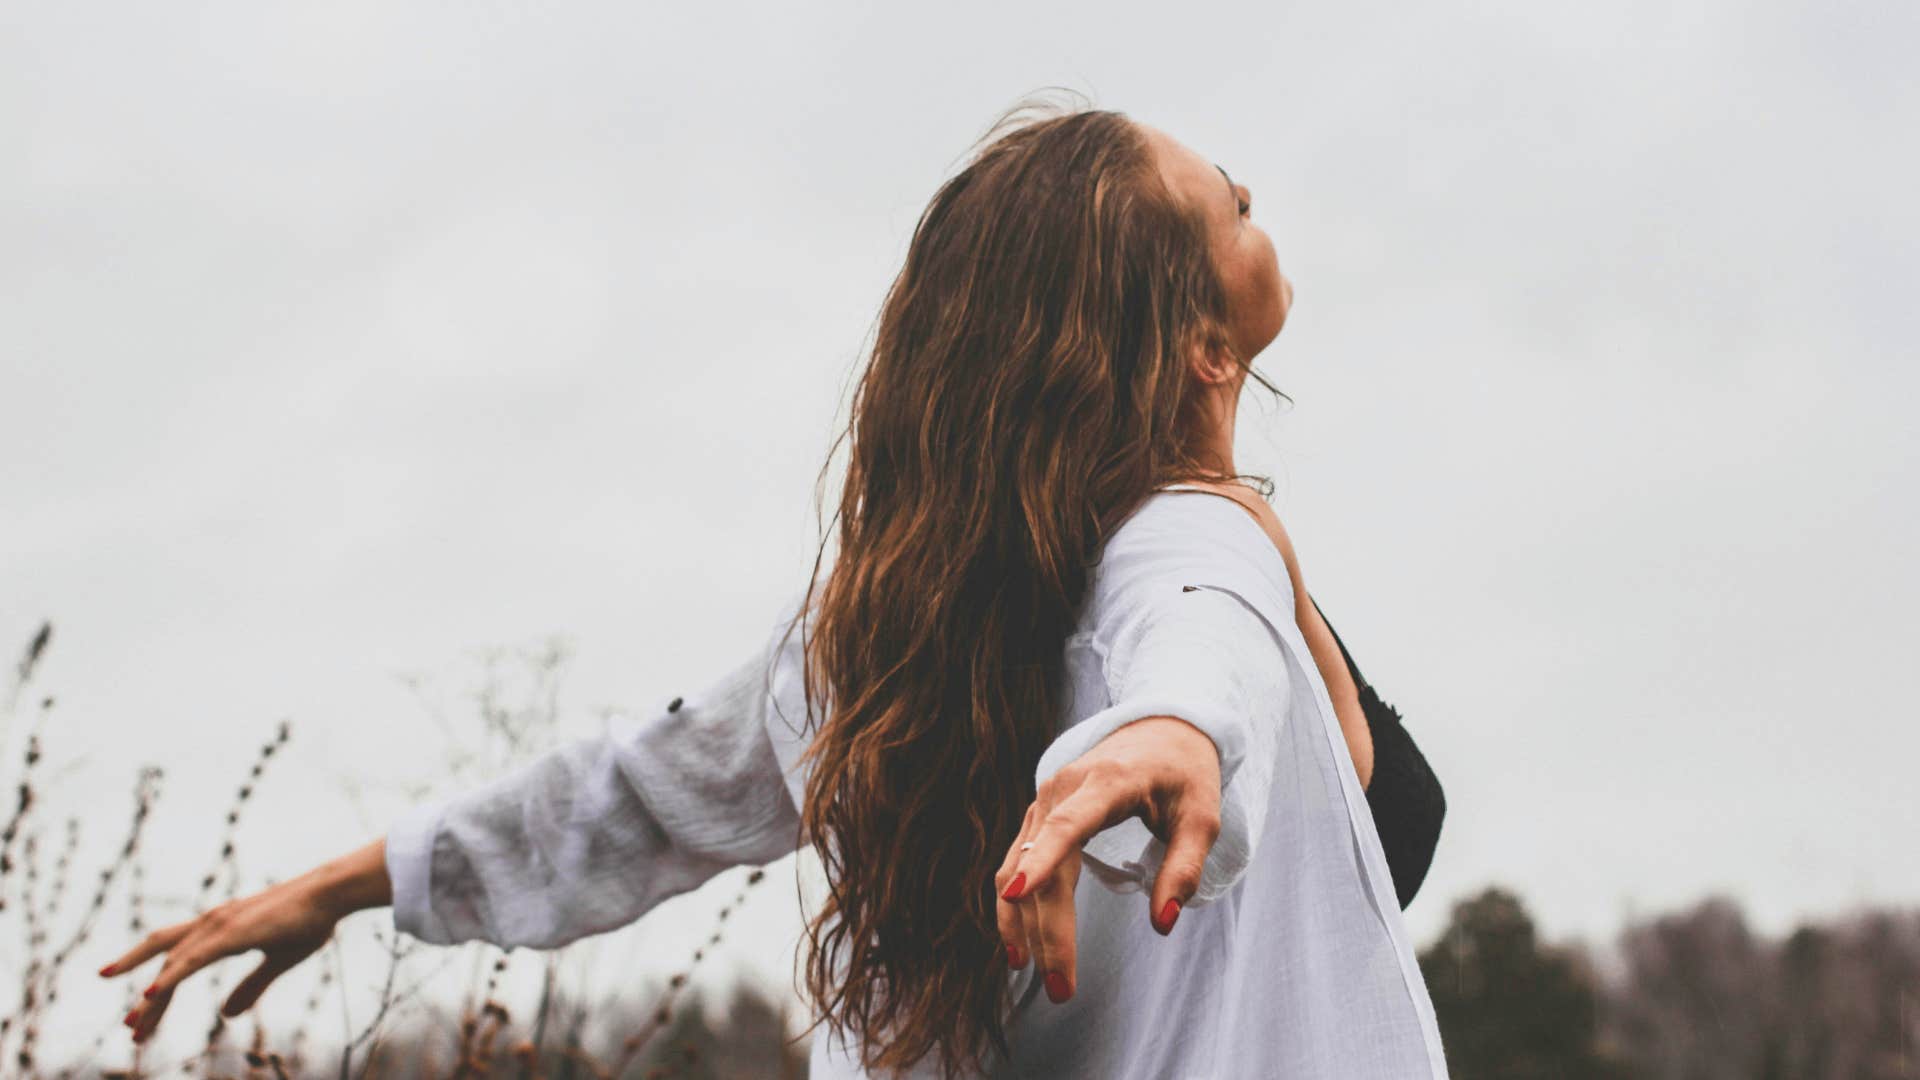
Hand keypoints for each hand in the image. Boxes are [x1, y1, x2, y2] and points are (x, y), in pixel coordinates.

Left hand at [98, 875, 343, 1043]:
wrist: (331, 893)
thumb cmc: (310, 921)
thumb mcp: (277, 961)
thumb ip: (251, 987)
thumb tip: (227, 1015)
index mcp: (221, 930)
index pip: (177, 957)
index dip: (158, 984)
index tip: (140, 1014)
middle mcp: (212, 924)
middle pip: (165, 959)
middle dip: (146, 996)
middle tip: (129, 1028)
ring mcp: (220, 926)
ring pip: (173, 965)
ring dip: (152, 998)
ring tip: (133, 1026)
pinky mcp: (231, 932)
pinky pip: (193, 958)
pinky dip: (170, 976)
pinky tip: (151, 993)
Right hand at [993, 714, 1223, 1003]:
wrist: (1161, 728)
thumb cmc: (1185, 773)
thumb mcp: (1202, 818)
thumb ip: (1184, 868)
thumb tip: (1163, 924)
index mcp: (1106, 783)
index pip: (1067, 826)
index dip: (1041, 860)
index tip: (1018, 894)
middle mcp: (1063, 788)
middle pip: (1041, 866)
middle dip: (1046, 931)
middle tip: (1061, 990)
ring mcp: (1044, 799)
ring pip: (1017, 867)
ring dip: (1021, 923)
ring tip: (1033, 973)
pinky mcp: (1039, 813)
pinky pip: (1016, 861)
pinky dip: (1014, 904)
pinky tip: (1019, 942)